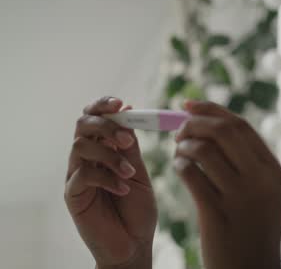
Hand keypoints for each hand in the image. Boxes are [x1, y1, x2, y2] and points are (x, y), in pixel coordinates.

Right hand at [65, 97, 156, 268]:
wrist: (134, 244)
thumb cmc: (138, 209)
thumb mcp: (140, 172)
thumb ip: (131, 146)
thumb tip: (128, 110)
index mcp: (104, 148)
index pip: (95, 117)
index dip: (103, 105)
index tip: (121, 104)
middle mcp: (86, 158)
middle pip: (82, 124)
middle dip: (105, 125)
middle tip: (126, 139)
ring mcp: (77, 175)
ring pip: (81, 145)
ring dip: (110, 155)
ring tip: (130, 172)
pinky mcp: (72, 194)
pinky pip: (82, 174)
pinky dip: (106, 177)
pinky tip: (123, 189)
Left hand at [174, 100, 280, 268]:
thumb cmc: (253, 229)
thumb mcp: (264, 194)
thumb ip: (249, 163)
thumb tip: (214, 127)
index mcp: (273, 171)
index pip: (241, 126)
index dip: (212, 111)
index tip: (190, 106)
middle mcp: (260, 179)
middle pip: (224, 131)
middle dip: (195, 123)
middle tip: (179, 128)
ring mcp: (240, 196)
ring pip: (203, 150)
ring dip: (184, 144)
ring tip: (178, 151)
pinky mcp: (217, 213)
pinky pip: (191, 175)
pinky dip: (180, 165)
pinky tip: (179, 168)